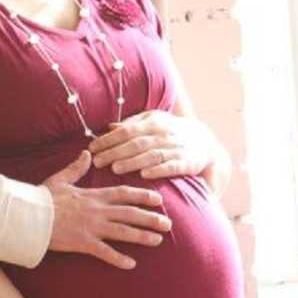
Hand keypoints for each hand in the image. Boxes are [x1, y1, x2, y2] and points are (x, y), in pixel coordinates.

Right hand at [45, 151, 171, 268]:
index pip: (123, 194)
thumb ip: (76, 168)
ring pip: (123, 232)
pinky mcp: (82, 243)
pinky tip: (131, 264)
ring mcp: (91, 227)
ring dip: (142, 236)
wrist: (29, 215)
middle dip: (150, 218)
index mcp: (93, 195)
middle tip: (168, 224)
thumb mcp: (60, 179)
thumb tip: (87, 154)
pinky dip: (118, 259)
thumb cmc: (42, 198)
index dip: (142, 196)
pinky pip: (104, 252)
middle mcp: (96, 211)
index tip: (158, 199)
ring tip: (158, 240)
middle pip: (130, 213)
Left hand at [89, 110, 216, 179]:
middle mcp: (164, 134)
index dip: (108, 139)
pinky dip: (158, 170)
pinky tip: (144, 175)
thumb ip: (133, 124)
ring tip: (114, 169)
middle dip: (114, 152)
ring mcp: (176, 148)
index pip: (127, 130)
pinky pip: (171, 166)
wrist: (206, 143)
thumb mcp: (154, 122)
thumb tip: (109, 126)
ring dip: (132, 162)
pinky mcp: (187, 163)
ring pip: (151, 154)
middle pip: (136, 143)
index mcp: (154, 122)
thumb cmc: (172, 132)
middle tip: (96, 161)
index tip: (92, 148)